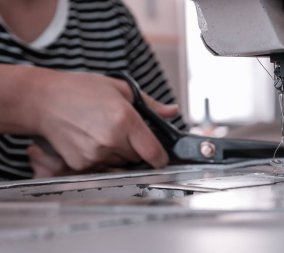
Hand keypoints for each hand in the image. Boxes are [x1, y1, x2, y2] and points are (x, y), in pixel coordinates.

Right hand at [31, 70, 176, 171]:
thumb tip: (172, 111)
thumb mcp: (120, 88)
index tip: (161, 156)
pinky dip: (102, 158)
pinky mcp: (81, 165)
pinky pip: (102, 167)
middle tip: (123, 131)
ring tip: (104, 133)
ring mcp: (95, 155)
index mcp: (125, 120)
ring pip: (120, 164)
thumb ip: (150, 104)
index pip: (154, 153)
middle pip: (138, 158)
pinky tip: (91, 140)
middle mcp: (111, 141)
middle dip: (136, 148)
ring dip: (119, 154)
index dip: (161, 157)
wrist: (42, 101)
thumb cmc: (79, 90)